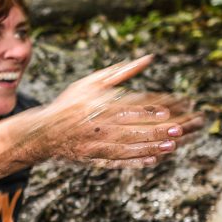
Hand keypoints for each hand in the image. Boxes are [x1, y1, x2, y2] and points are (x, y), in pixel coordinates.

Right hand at [45, 54, 203, 168]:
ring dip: (150, 147)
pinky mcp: (92, 160)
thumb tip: (148, 59)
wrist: (43, 132)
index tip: (167, 110)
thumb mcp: (91, 82)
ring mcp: (92, 146)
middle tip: (178, 129)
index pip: (125, 107)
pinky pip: (115, 162)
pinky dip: (134, 162)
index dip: (147, 109)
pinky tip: (152, 160)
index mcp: (95, 106)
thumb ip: (121, 72)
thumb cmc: (71, 103)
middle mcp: (94, 127)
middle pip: (129, 129)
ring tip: (172, 146)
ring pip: (125, 148)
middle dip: (154, 130)